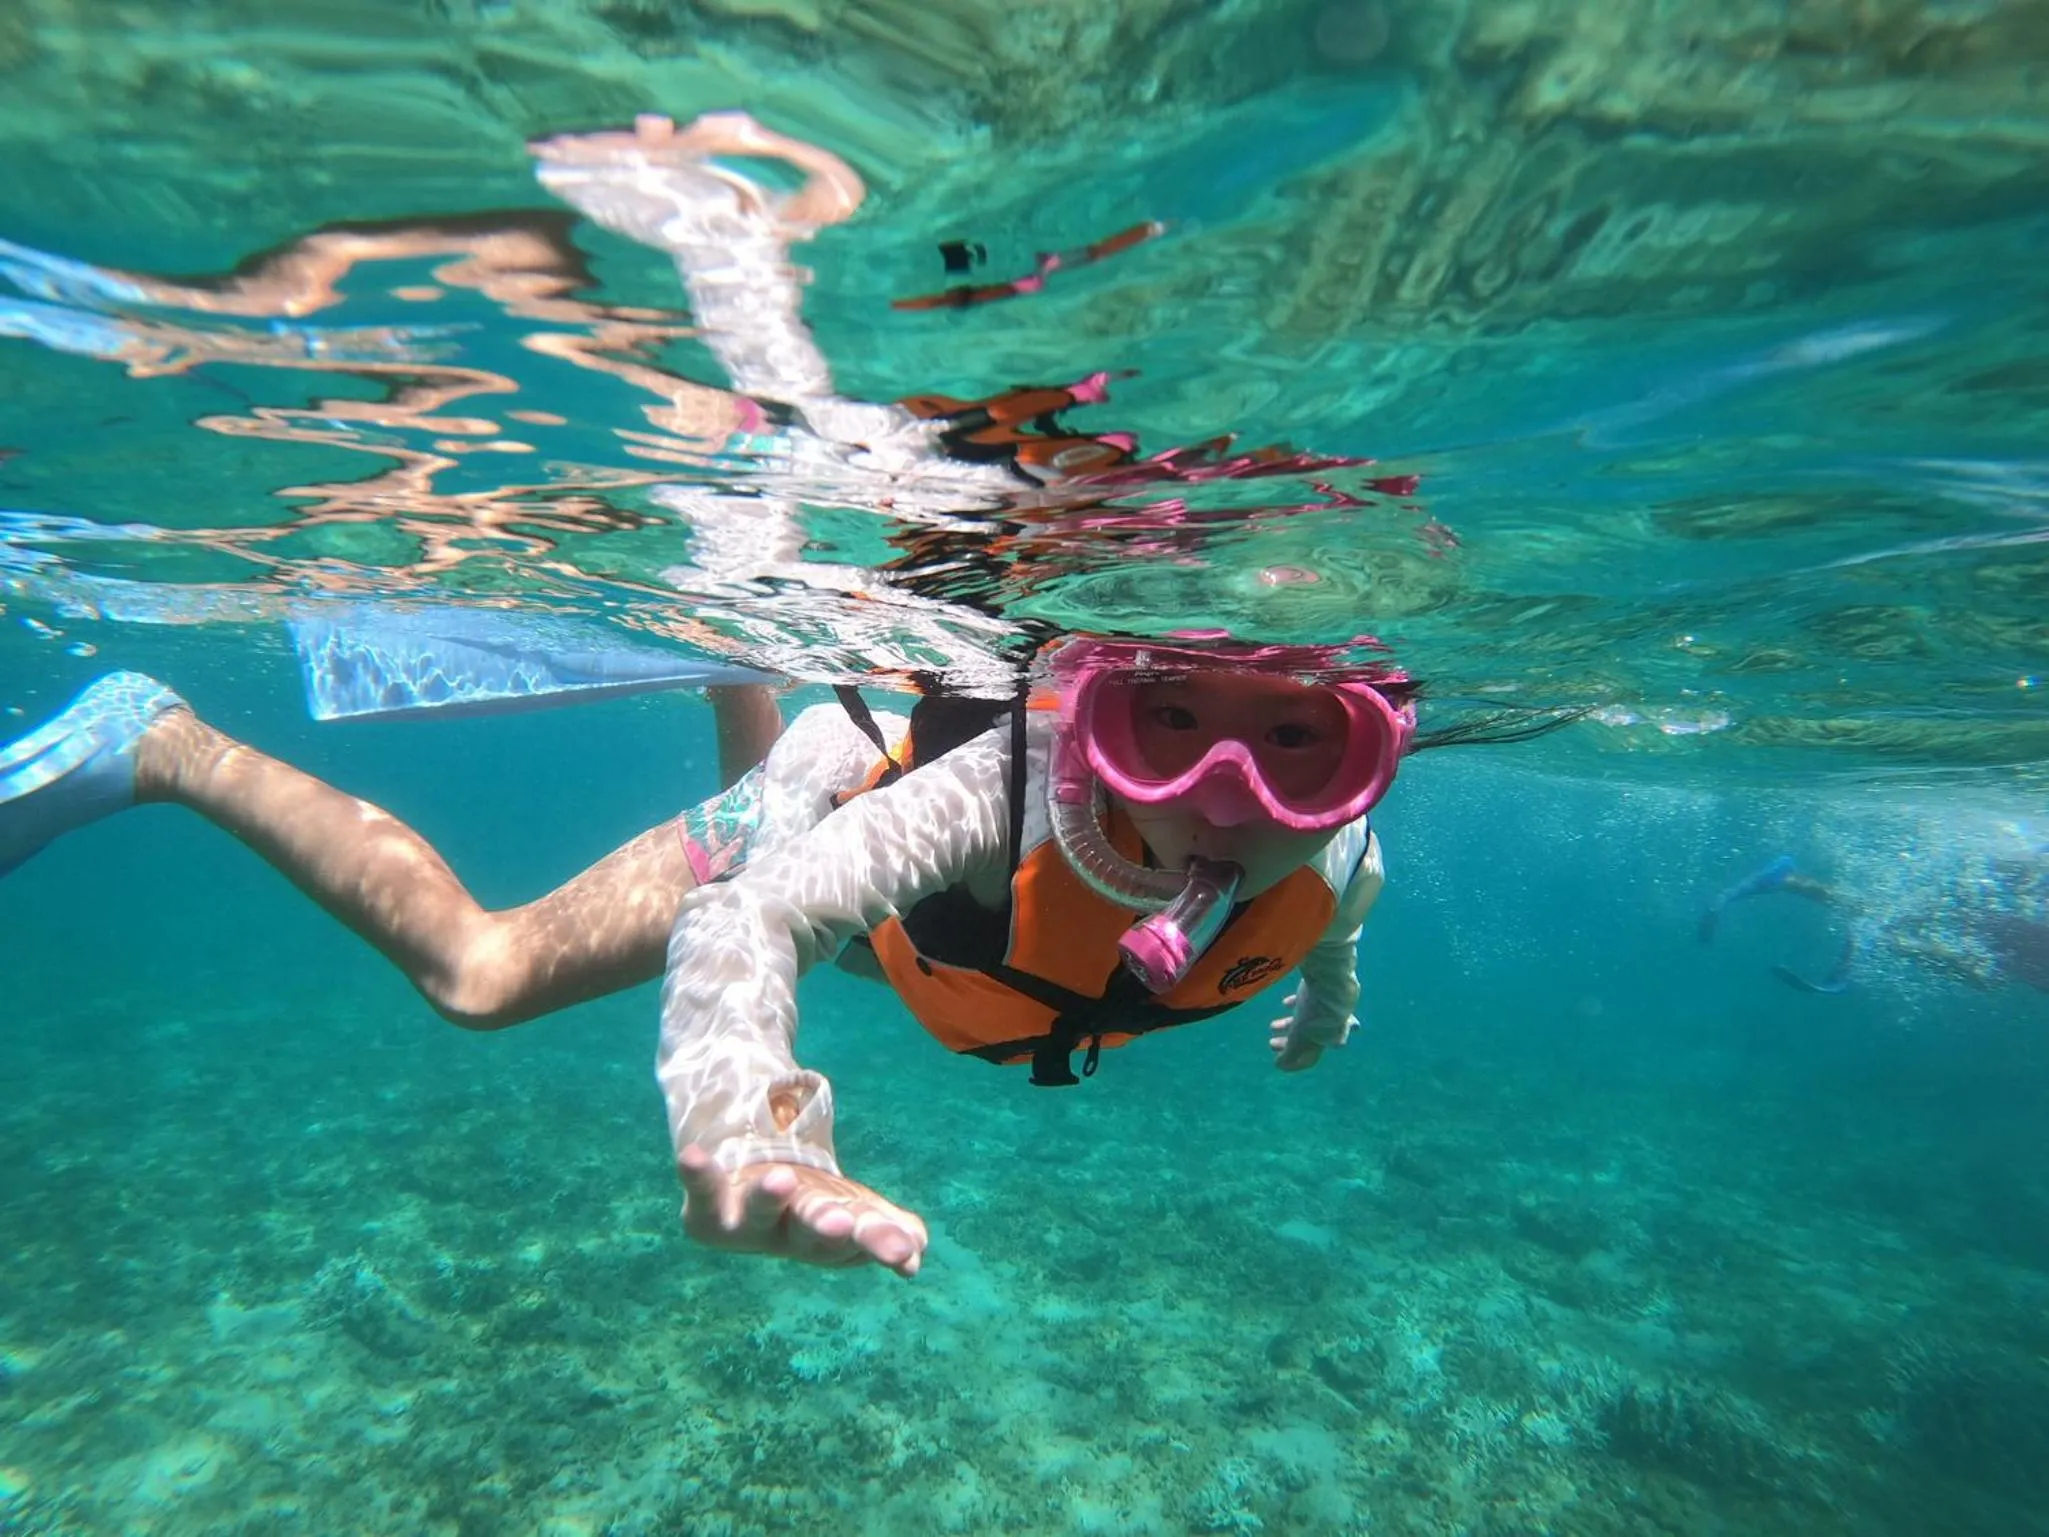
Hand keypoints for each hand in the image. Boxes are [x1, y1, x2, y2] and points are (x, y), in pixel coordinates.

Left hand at [677, 1145, 926, 1276]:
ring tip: (779, 1179)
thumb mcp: (857, 1210)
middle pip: (811, 1231)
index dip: (881, 1242)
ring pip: (758, 1213)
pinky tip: (691, 1156)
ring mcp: (747, 1223)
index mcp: (834, 1237)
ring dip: (768, 1198)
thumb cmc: (813, 1202)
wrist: (749, 1180)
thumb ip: (889, 1228)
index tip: (905, 1254)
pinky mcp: (709, 1208)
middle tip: (839, 1223)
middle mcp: (790, 1235)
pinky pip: (703, 1190)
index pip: (862, 1237)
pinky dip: (697, 1175)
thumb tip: (915, 1246)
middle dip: (826, 1228)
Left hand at [1268, 990, 1351, 1072]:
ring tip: (1272, 1026)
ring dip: (1287, 1025)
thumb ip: (1289, 1056)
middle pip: (1304, 1040)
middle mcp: (1326, 1029)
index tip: (1279, 1063)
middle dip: (1287, 1044)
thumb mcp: (1299, 1042)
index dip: (1294, 1063)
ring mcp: (1323, 1010)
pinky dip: (1294, 1004)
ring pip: (1304, 1022)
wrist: (1328, 990)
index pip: (1310, 1059)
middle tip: (1271, 1044)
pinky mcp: (1319, 994)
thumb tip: (1279, 1066)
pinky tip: (1284, 1003)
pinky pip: (1306, 1002)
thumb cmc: (1314, 1020)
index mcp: (1323, 1043)